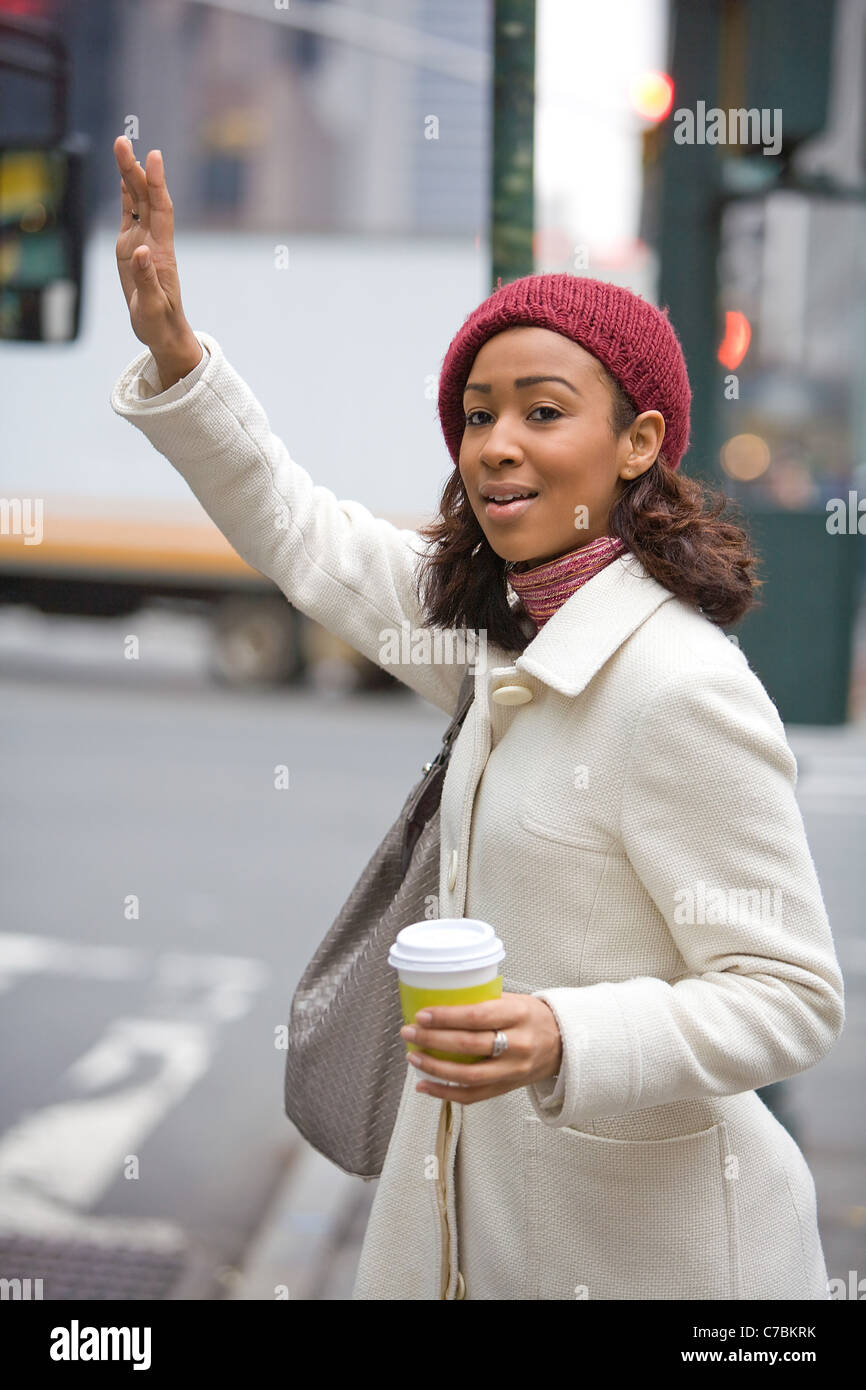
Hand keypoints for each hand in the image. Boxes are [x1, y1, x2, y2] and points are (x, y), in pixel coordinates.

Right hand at [113, 137, 200, 373]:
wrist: (162, 331)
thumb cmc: (159, 322)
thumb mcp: (152, 306)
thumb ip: (146, 279)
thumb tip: (140, 252)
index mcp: (161, 252)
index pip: (160, 209)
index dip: (157, 183)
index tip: (153, 157)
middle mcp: (153, 241)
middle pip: (145, 198)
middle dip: (136, 169)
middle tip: (123, 140)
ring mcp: (143, 243)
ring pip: (137, 202)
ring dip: (129, 175)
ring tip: (121, 146)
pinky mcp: (132, 249)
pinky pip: (129, 215)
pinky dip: (126, 195)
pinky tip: (124, 176)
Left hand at [399, 993, 562, 1104]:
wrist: (565, 1043)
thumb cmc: (534, 1017)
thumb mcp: (515, 1000)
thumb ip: (484, 1002)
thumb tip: (441, 1003)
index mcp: (518, 1015)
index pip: (477, 1016)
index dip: (446, 1017)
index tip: (422, 1015)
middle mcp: (518, 1045)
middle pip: (469, 1046)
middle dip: (432, 1040)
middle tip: (409, 1033)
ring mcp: (513, 1070)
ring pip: (468, 1076)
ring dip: (435, 1068)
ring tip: (413, 1058)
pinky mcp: (507, 1088)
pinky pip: (473, 1096)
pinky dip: (445, 1093)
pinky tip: (426, 1086)